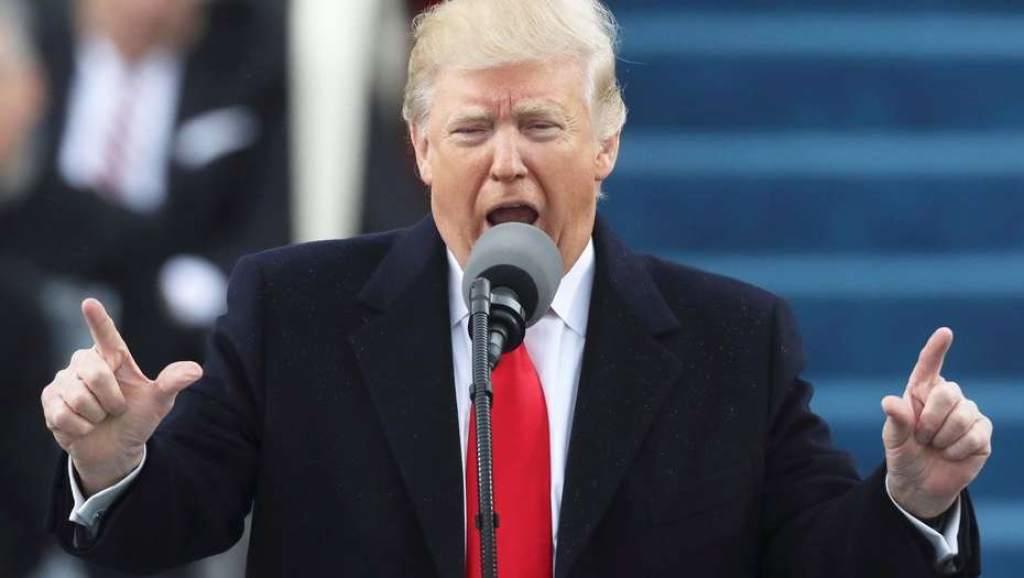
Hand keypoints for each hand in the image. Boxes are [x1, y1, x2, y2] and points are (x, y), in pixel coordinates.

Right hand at [40, 299, 202, 495]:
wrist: (115, 449)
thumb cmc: (137, 418)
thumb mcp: (158, 402)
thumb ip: (171, 383)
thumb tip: (196, 370)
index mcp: (112, 356)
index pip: (105, 335)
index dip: (98, 320)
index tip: (90, 303)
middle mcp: (85, 362)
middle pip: (95, 374)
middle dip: (111, 399)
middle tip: (116, 409)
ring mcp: (63, 381)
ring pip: (78, 397)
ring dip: (95, 416)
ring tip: (99, 417)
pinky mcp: (49, 401)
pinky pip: (63, 414)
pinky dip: (80, 428)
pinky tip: (84, 427)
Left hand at [881, 328, 992, 518]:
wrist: (920, 485)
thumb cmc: (904, 455)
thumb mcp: (893, 441)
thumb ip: (895, 421)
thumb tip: (889, 401)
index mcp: (920, 393)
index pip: (928, 366)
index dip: (936, 349)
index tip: (945, 332)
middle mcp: (946, 399)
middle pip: (948, 392)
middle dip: (931, 419)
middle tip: (922, 437)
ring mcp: (967, 414)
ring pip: (964, 413)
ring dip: (944, 437)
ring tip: (935, 446)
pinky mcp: (982, 433)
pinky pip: (975, 434)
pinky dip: (958, 449)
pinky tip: (951, 454)